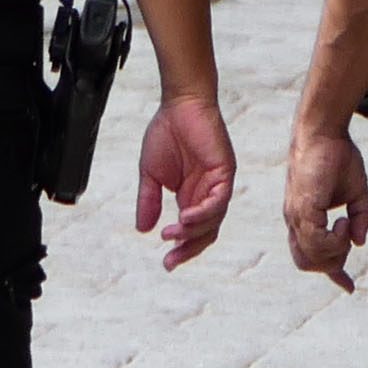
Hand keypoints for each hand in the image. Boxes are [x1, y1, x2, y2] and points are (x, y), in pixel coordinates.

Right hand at [134, 91, 236, 269]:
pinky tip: (185, 217)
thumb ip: (149, 201)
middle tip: (171, 260)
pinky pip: (219, 200)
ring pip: (214, 220)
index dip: (182, 249)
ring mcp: (219, 184)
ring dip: (194, 231)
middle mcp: (208, 194)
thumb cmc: (166, 133)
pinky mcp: (225, 172)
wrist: (179, 104)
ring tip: (173, 234)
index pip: (193, 231)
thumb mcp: (151, 174)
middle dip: (189, 249)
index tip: (166, 263)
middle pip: (206, 232)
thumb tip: (142, 230)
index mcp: (191, 196)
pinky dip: (204, 212)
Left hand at [284, 120, 367, 289]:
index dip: (332, 273)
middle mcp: (296, 220)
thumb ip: (361, 217)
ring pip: (311, 256)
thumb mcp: (356, 192)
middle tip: (349, 238)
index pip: (310, 255)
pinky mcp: (302, 208)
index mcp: (304, 218)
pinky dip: (334, 240)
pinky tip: (343, 222)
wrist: (324, 132)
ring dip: (336, 251)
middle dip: (333, 263)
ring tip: (346, 225)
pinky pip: (316, 241)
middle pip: (307, 263)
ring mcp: (297, 215)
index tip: (348, 286)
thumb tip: (360, 241)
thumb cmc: (337, 157)